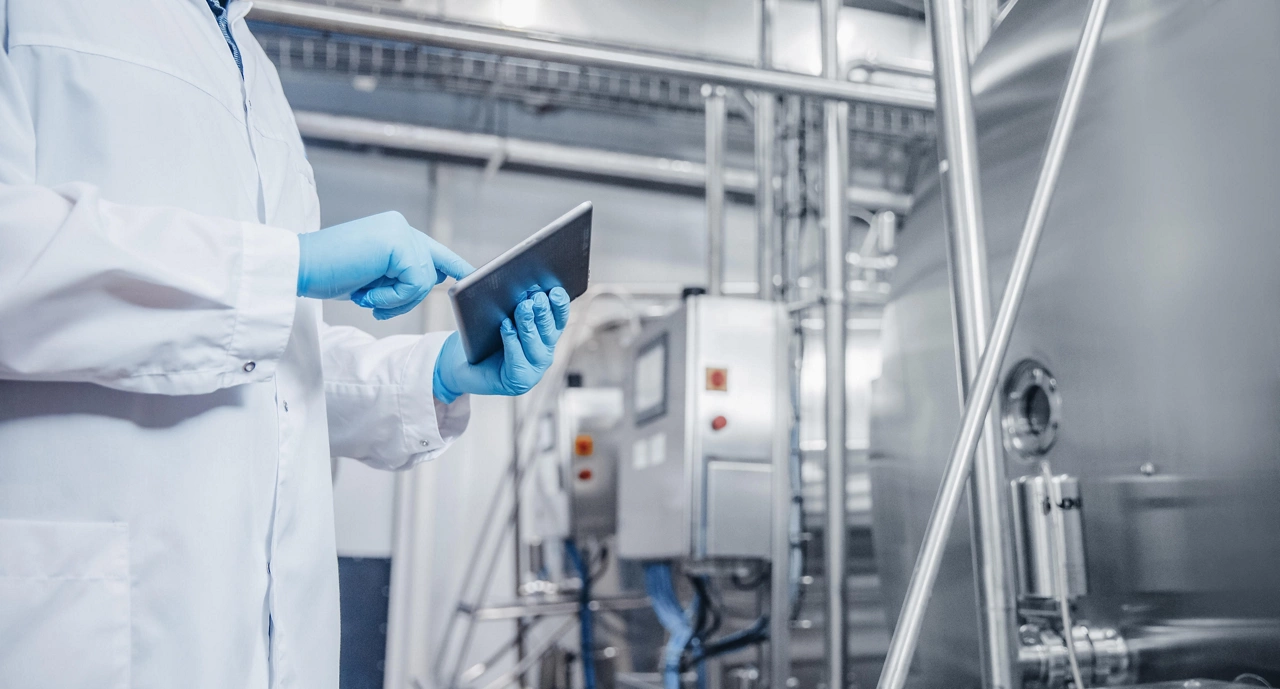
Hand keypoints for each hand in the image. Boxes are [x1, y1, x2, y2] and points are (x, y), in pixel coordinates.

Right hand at [296, 211, 473, 319]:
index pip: (434, 252)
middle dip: (406, 297)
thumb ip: (401, 274)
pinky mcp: (398, 243)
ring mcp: (400, 232)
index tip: (473, 276)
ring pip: (424, 281)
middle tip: (372, 302)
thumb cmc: (327, 274)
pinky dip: (391, 298)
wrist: (297, 268)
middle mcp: (401, 227)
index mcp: (395, 232)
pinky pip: (415, 284)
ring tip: (364, 295)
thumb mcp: (373, 276)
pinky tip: (365, 293)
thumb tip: (437, 279)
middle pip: (432, 271)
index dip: (455, 266)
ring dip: (394, 300)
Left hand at [433, 286, 570, 401]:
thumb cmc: (482, 337)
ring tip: (523, 308)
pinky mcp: (519, 381)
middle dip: (544, 313)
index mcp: (544, 335)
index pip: (559, 318)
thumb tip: (516, 280)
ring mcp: (533, 370)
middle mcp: (543, 352)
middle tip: (536, 298)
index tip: (554, 290)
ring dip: (529, 325)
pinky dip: (512, 342)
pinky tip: (506, 327)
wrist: (463, 363)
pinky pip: (518, 361)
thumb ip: (512, 301)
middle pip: (549, 332)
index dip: (559, 305)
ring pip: (536, 347)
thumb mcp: (500, 314)